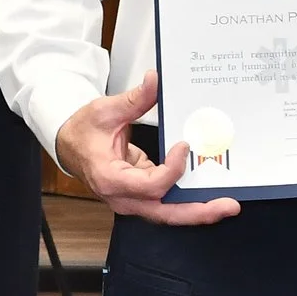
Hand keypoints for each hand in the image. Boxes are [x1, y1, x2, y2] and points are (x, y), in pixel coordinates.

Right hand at [54, 71, 235, 225]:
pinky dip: (188, 200)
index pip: (151, 185)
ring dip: (198, 211)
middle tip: (228, 205)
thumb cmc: (82, 132)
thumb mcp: (105, 111)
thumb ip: (135, 99)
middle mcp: (122, 197)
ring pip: (169, 214)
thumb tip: (154, 81)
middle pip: (166, 214)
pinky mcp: (141, 197)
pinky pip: (167, 203)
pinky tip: (209, 193)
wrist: (68, 146)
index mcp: (110, 179)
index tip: (184, 146)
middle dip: (199, 211)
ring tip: (226, 204)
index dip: (173, 169)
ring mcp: (132, 201)